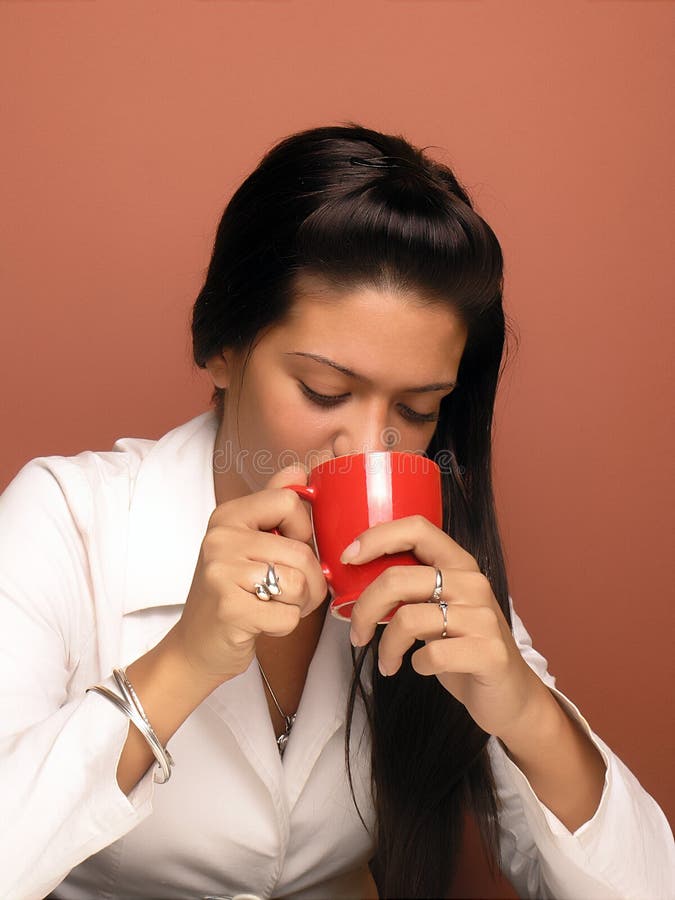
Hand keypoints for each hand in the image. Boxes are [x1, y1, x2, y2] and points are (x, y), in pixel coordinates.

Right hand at [171, 465, 328, 686]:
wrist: (196, 646)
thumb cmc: (233, 594)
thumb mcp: (248, 544)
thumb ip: (273, 505)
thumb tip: (299, 469)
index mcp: (228, 516)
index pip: (289, 501)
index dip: (303, 531)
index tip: (288, 549)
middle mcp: (220, 538)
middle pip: (302, 550)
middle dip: (310, 580)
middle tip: (287, 592)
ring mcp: (221, 573)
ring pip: (299, 582)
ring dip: (298, 603)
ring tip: (274, 606)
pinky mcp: (229, 609)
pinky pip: (288, 615)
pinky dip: (284, 625)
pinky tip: (261, 623)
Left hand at [344, 515, 546, 740]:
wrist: (509, 694)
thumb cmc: (462, 646)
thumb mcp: (437, 606)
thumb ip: (410, 587)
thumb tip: (354, 575)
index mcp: (458, 564)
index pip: (416, 528)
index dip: (376, 537)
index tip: (348, 559)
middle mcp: (472, 583)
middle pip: (398, 578)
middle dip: (365, 608)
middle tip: (356, 634)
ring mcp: (484, 617)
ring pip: (408, 620)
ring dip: (386, 647)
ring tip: (387, 661)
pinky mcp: (490, 652)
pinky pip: (431, 654)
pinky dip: (415, 664)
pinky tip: (419, 668)